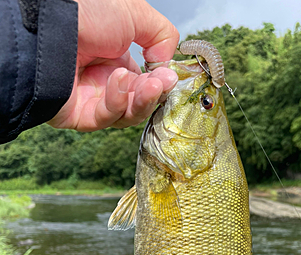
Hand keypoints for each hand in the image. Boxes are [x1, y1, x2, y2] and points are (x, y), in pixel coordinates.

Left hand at [48, 0, 178, 130]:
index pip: (145, 83)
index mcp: (117, 59)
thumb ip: (162, 36)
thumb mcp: (135, 13)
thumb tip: (168, 65)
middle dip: (154, 93)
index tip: (170, 77)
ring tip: (150, 84)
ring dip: (142, 100)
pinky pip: (106, 117)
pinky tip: (118, 80)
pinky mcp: (79, 115)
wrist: (51, 24)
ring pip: (126, 114)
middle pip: (139, 102)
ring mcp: (92, 99)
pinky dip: (117, 100)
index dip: (160, 83)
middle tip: (163, 83)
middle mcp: (104, 81)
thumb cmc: (85, 12)